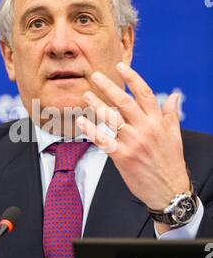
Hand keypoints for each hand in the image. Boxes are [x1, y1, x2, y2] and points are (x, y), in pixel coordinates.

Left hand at [77, 62, 189, 211]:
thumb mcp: (175, 136)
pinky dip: (91, 129)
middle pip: (124, 102)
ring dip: (96, 104)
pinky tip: (81, 120)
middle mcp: (145, 129)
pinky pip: (103, 139)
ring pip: (111, 118)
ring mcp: (133, 143)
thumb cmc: (170, 163)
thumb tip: (174, 95)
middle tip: (95, 75)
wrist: (169, 191)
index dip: (131, 78)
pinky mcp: (122, 157)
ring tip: (85, 94)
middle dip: (108, 86)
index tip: (119, 66)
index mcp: (158, 122)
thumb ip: (171, 114)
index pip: (144, 93)